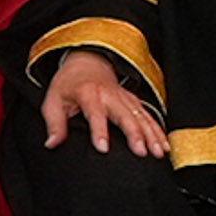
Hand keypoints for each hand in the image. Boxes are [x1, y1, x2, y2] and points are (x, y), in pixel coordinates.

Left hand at [41, 51, 168, 159]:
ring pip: (141, 116)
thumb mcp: (52, 100)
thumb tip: (51, 144)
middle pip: (124, 115)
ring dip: (151, 134)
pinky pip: (148, 117)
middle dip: (134, 134)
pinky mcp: (134, 101)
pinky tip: (164, 146)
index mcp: (88, 93)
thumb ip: (54, 123)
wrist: (87, 63)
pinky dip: (158, 131)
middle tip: (141, 152)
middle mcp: (110, 94)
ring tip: (158, 153)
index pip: (95, 113)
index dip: (99, 131)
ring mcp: (124, 97)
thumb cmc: (68, 85)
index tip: (103, 148)